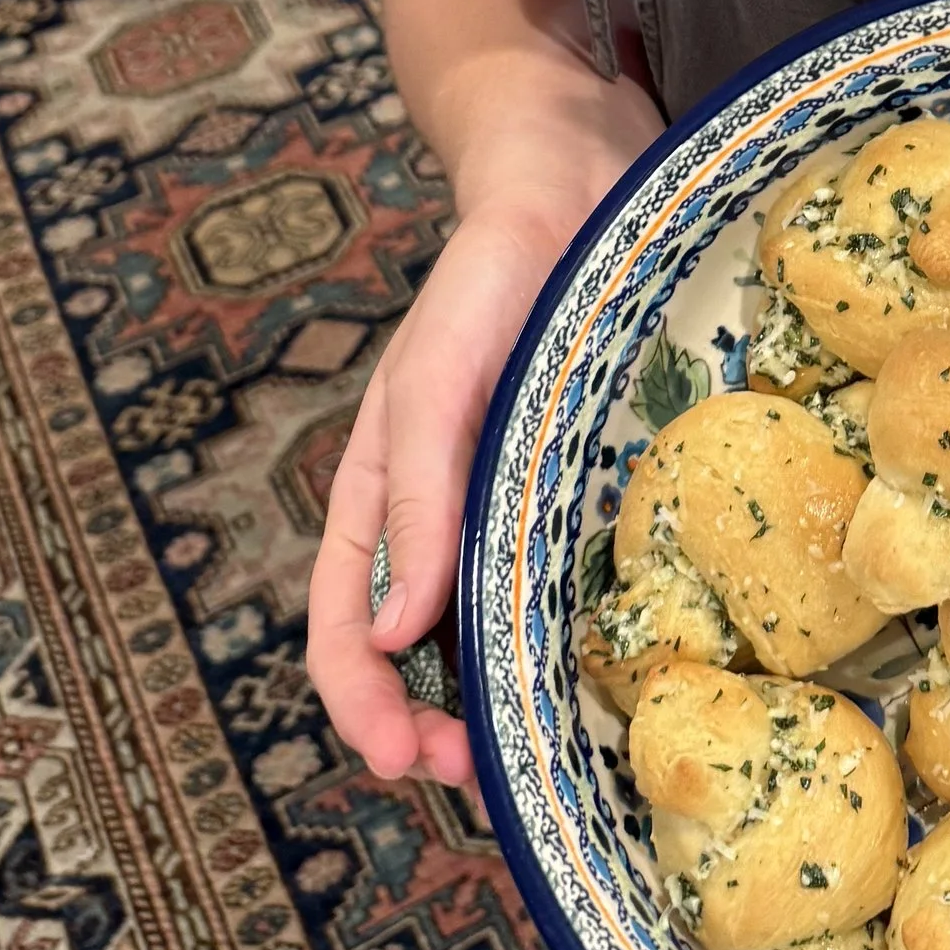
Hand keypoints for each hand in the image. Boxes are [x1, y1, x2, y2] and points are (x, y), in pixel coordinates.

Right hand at [308, 94, 655, 788]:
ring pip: (485, 627)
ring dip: (496, 696)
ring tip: (542, 741)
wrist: (574, 172)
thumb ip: (414, 491)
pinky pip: (553, 578)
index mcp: (381, 487)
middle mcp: (439, 506)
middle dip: (433, 726)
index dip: (365, 709)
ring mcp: (506, 496)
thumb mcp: (442, 376)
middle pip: (413, 652)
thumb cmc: (495, 268)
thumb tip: (393, 633)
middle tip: (487, 777)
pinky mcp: (571, 477)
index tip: (412, 764)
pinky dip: (559, 637)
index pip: (346, 629)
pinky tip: (604, 665)